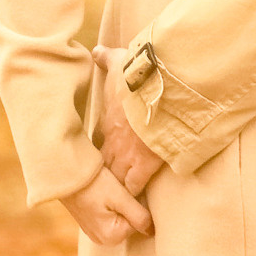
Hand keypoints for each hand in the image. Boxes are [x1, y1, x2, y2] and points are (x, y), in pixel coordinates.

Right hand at [60, 165, 153, 245]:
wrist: (66, 172)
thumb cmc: (94, 183)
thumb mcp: (120, 197)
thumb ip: (139, 216)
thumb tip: (152, 231)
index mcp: (111, 237)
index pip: (138, 222)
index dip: (136, 204)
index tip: (124, 191)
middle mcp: (102, 240)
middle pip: (128, 222)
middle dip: (127, 206)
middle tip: (115, 190)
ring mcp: (94, 232)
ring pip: (119, 218)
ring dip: (118, 205)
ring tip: (107, 191)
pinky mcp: (89, 223)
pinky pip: (108, 216)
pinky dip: (109, 205)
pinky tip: (102, 193)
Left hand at [93, 47, 166, 194]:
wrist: (159, 86)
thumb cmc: (139, 73)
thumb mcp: (119, 61)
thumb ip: (107, 58)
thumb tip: (95, 50)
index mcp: (108, 119)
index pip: (98, 142)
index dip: (99, 151)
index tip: (100, 158)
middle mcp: (113, 140)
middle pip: (104, 165)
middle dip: (104, 175)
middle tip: (104, 188)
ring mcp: (128, 154)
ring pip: (116, 179)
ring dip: (117, 188)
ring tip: (117, 202)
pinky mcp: (145, 164)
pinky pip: (135, 186)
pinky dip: (135, 195)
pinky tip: (135, 205)